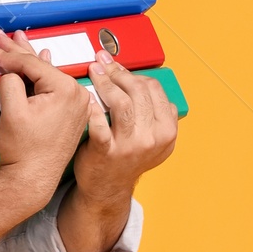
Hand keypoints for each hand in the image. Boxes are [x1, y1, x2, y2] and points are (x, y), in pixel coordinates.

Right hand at [0, 31, 90, 200]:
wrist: (31, 180)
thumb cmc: (26, 153)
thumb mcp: (12, 109)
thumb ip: (10, 81)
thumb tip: (10, 72)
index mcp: (67, 91)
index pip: (33, 64)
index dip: (8, 55)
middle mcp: (78, 96)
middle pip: (41, 66)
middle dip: (18, 52)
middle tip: (2, 38)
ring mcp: (76, 106)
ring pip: (47, 76)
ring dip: (29, 62)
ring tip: (17, 44)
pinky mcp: (71, 115)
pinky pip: (53, 89)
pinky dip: (41, 78)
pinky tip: (41, 62)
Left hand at [70, 55, 177, 206]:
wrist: (107, 189)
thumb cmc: (126, 158)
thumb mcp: (154, 138)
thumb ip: (155, 113)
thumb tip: (143, 80)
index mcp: (167, 131)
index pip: (154, 88)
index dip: (134, 73)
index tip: (119, 67)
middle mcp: (152, 138)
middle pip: (138, 91)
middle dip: (118, 72)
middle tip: (103, 63)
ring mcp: (129, 146)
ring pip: (121, 101)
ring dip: (105, 81)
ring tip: (94, 72)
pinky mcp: (105, 151)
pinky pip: (99, 122)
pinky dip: (91, 106)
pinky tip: (85, 97)